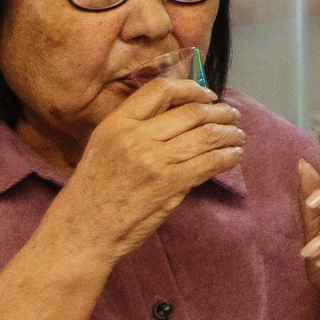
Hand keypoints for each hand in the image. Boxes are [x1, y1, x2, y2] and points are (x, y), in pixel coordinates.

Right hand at [49, 79, 243, 264]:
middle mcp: (136, 137)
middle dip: (220, 112)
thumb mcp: (104, 146)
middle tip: (232, 116)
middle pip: (192, 112)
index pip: (161, 90)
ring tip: (238, 135)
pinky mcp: (169, 184)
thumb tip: (182, 117)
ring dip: (230, 134)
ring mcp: (154, 161)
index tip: (207, 95)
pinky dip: (228, 157)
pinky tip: (234, 156)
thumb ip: (137, 128)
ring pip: (206, 135)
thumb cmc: (93, 191)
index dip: (191, 88)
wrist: (81, 231)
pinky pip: (210, 162)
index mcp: (117, 123)